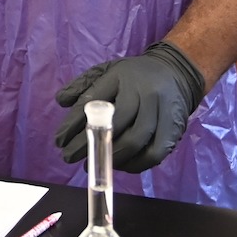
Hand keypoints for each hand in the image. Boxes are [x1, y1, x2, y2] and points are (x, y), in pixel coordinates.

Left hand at [53, 42, 207, 173]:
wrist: (177, 72)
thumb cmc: (135, 76)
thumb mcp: (108, 71)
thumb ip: (84, 85)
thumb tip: (61, 101)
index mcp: (122, 77)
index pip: (94, 102)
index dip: (74, 125)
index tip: (60, 142)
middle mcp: (143, 93)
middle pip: (116, 125)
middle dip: (91, 146)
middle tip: (73, 158)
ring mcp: (161, 111)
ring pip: (136, 141)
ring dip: (113, 158)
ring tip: (96, 163)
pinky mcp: (174, 128)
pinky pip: (154, 154)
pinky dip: (135, 164)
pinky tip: (121, 165)